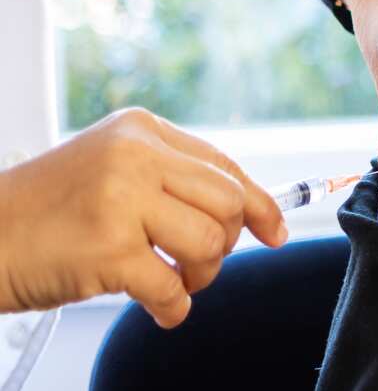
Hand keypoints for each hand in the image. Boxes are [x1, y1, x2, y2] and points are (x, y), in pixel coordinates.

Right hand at [0, 108, 285, 327]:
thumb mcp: (110, 169)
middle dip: (225, 242)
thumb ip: (170, 179)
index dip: (258, 202)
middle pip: (227, 201)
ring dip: (200, 275)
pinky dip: (174, 306)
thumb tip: (249, 213)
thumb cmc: (44, 211)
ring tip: (173, 281)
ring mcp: (121, 200)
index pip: (223, 165)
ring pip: (209, 242)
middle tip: (198, 262)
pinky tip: (157, 305)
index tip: (274, 230)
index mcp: (141, 130)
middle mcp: (135, 157)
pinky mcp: (108, 249)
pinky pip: (173, 287)